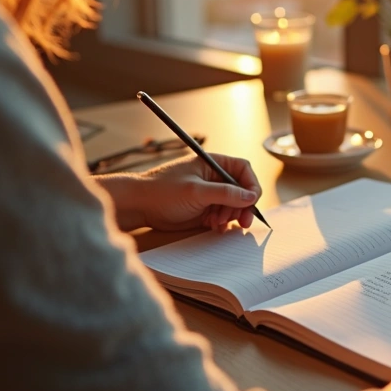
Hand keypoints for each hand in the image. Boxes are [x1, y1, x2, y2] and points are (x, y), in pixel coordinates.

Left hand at [96, 153, 262, 232]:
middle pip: (242, 191)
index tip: (252, 200)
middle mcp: (214, 178)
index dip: (251, 185)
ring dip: (230, 216)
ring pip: (233, 206)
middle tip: (242, 222)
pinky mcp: (204, 210)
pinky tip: (213, 226)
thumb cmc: (162, 190)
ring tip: (217, 223)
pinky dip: (222, 223)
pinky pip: (222, 216)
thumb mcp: (196, 191)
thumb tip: (251, 196)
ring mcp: (210, 194)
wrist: (139, 205)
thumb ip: (225, 193)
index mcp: (213, 164)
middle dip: (242, 206)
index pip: (243, 170)